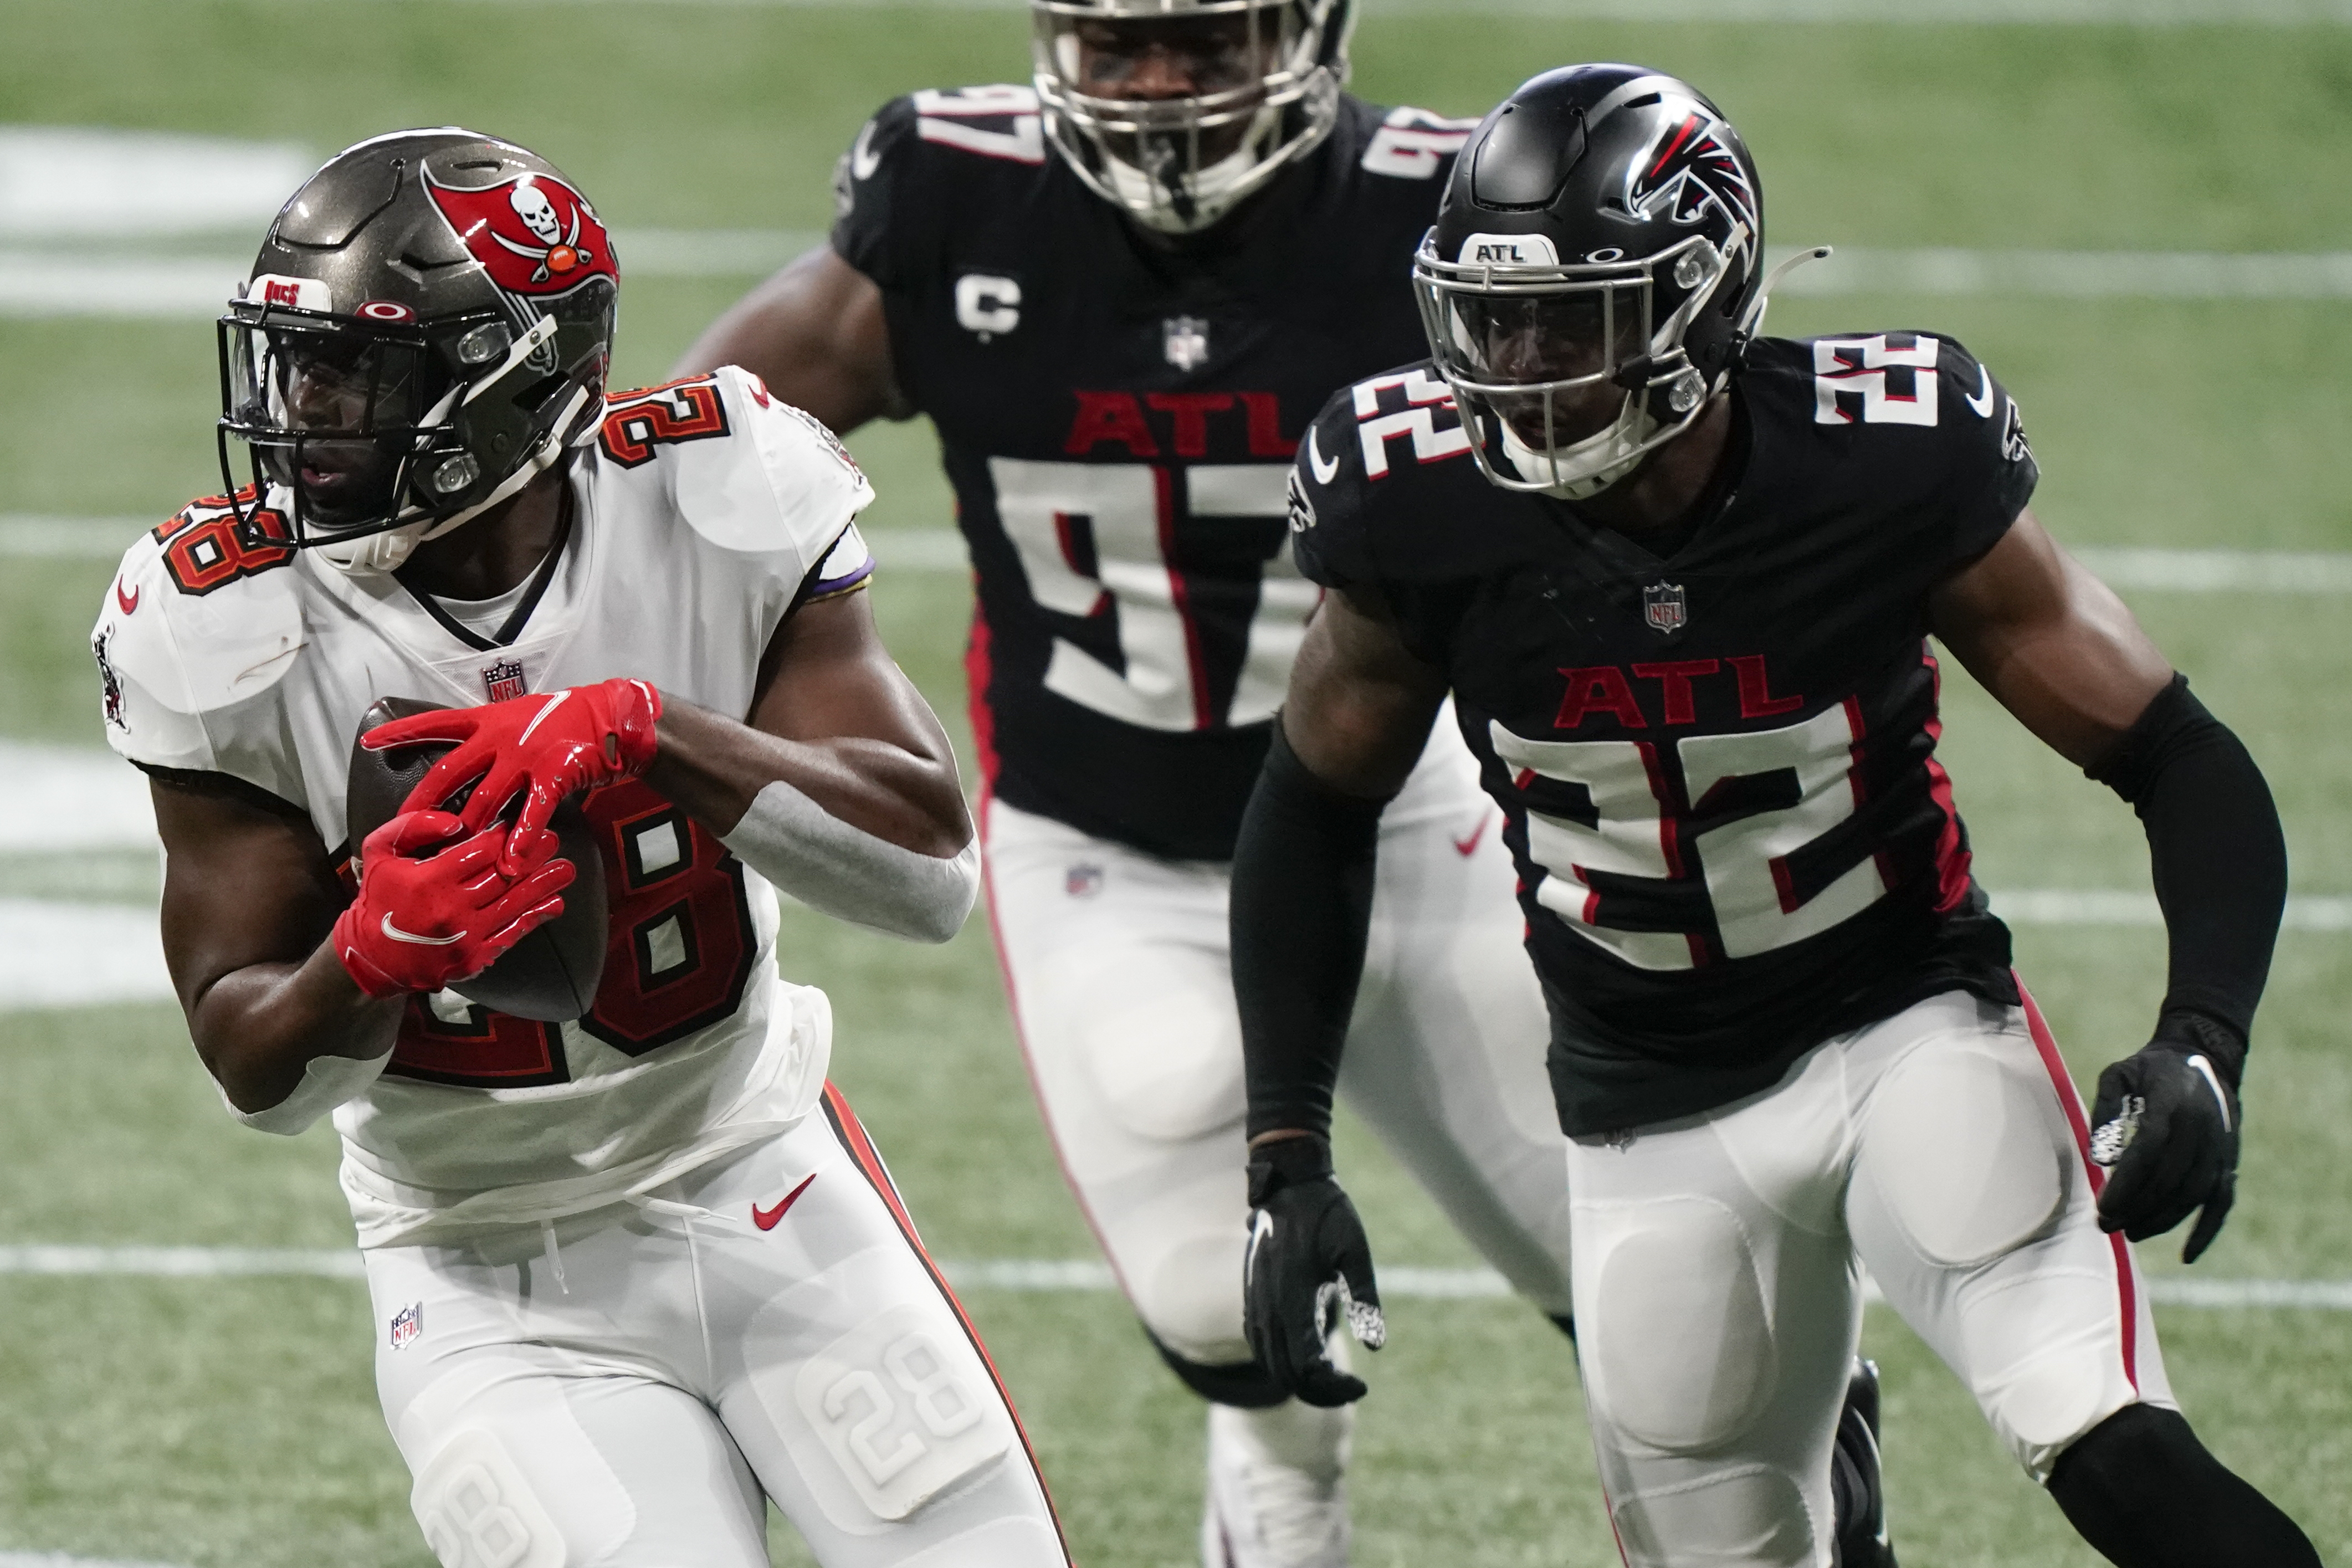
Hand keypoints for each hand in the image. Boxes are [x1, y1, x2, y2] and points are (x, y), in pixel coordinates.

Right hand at [331, 811, 574, 998]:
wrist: (373, 956)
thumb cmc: (379, 896)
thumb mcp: (379, 851)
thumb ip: (412, 827)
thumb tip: (455, 822)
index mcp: (430, 880)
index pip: (481, 850)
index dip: (504, 834)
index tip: (518, 823)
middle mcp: (452, 909)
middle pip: (505, 875)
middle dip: (533, 855)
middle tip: (553, 839)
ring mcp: (467, 935)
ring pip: (515, 903)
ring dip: (545, 884)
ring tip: (567, 868)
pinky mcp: (476, 956)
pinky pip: (513, 933)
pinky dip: (537, 917)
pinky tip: (555, 903)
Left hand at [366, 679, 660, 870]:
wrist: (612, 715)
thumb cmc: (566, 720)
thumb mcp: (520, 719)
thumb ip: (492, 741)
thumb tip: (468, 764)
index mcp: (489, 720)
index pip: (437, 723)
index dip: (402, 732)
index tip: (369, 740)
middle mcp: (500, 736)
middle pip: (449, 773)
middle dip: (424, 803)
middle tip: (404, 828)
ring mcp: (526, 755)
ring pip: (486, 799)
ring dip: (469, 830)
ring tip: (453, 855)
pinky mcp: (554, 772)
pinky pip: (533, 811)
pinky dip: (521, 838)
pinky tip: (512, 861)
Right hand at [1243, 1133, 1385, 1406]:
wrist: (1289, 1183)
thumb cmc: (1328, 1214)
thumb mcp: (1355, 1251)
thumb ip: (1365, 1299)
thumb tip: (1376, 1346)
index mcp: (1293, 1299)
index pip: (1309, 1368)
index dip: (1334, 1388)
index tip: (1361, 1387)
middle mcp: (1269, 1307)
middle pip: (1286, 1375)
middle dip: (1318, 1392)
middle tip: (1349, 1389)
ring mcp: (1257, 1302)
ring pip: (1269, 1362)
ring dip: (1297, 1380)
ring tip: (1330, 1381)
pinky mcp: (1253, 1296)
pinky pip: (1260, 1343)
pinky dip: (1280, 1362)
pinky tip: (1304, 1359)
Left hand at [2091, 1013, 2242, 1263]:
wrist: (2206, 1057)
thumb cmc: (2151, 1069)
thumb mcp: (2120, 1073)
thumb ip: (2105, 1108)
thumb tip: (2099, 1158)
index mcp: (2173, 1105)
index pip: (2149, 1153)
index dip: (2126, 1185)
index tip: (2103, 1208)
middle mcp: (2202, 1129)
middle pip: (2170, 1180)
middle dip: (2137, 1208)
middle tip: (2106, 1225)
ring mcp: (2220, 1148)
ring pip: (2193, 1196)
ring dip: (2162, 1220)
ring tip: (2131, 1233)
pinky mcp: (2229, 1162)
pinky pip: (2222, 1202)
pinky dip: (2206, 1230)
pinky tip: (2186, 1255)